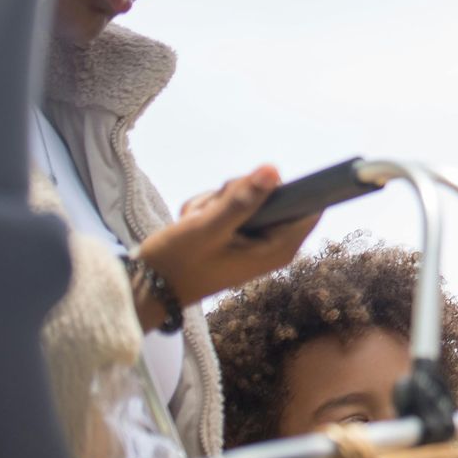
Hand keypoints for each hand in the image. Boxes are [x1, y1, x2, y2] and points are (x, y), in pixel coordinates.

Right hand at [136, 165, 319, 311]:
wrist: (145, 287)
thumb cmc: (176, 262)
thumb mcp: (207, 228)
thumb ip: (242, 200)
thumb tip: (275, 169)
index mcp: (279, 248)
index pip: (311, 206)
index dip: (295, 186)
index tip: (260, 182)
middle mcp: (273, 244)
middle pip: (275, 195)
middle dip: (240, 193)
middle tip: (213, 208)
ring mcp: (255, 239)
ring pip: (247, 197)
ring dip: (219, 201)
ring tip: (196, 220)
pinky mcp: (237, 236)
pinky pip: (231, 207)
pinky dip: (210, 209)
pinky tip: (192, 222)